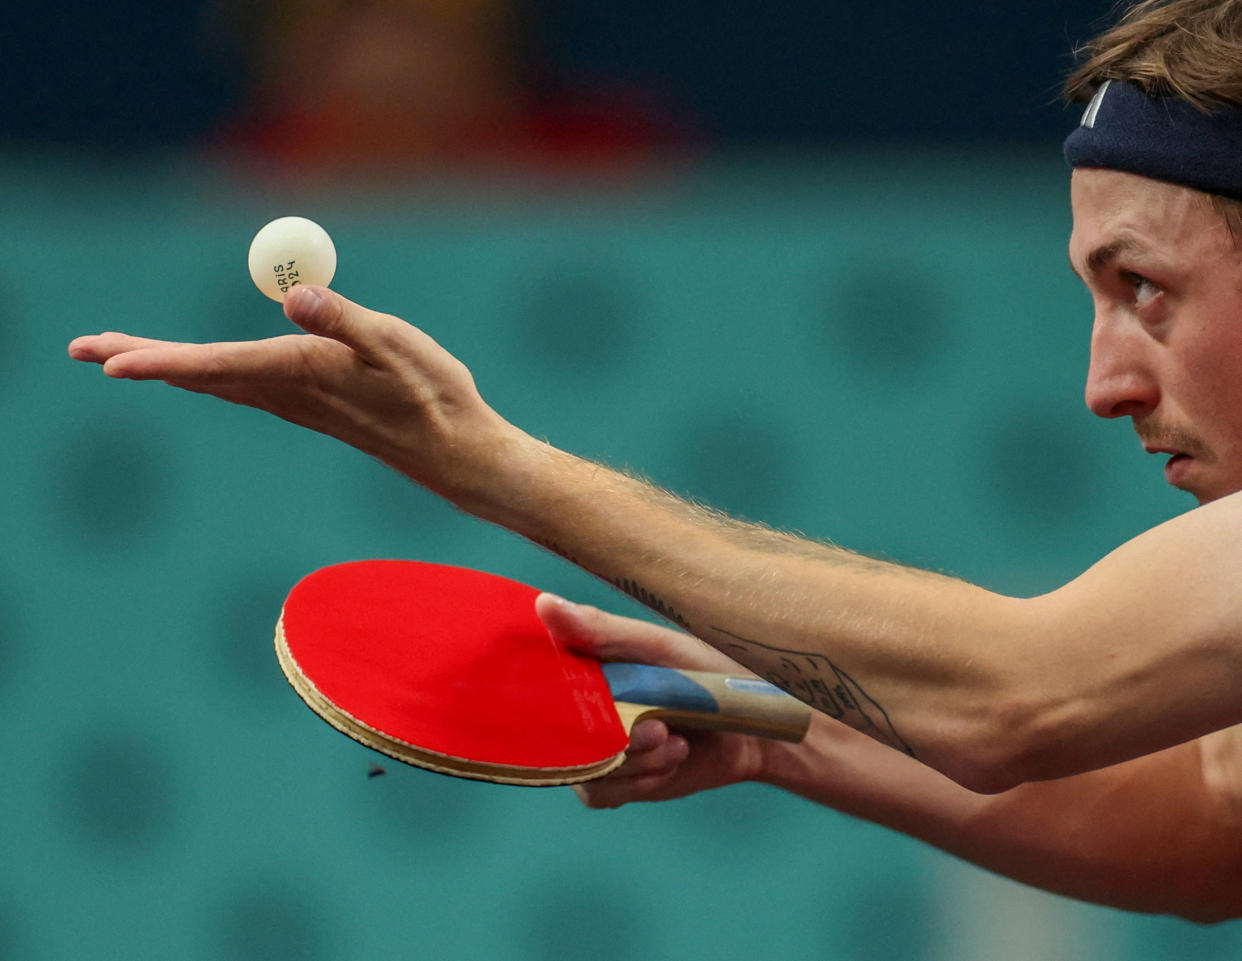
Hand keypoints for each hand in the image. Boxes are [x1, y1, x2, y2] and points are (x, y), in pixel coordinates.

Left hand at [67, 286, 522, 499]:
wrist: (456, 455)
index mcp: (305, 373)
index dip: (160, 361)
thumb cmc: (436, 398)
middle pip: (201, 375)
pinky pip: (241, 387)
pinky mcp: (312, 405)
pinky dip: (203, 374)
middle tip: (81, 348)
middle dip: (141, 360)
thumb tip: (294, 296)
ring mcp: (298, 403)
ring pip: (216, 383)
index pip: (218, 366)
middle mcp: (291, 393)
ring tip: (120, 356)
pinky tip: (197, 372)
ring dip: (166, 368)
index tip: (108, 363)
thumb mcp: (398, 346)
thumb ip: (346, 320)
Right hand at [535, 594, 773, 807]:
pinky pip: (600, 793)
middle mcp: (583, 708)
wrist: (758, 728)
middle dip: (610, 737)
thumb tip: (543, 603)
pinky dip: (636, 781)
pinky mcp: (618, 782)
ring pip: (582, 768)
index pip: (536, 677)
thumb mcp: (658, 646)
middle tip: (658, 728)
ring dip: (633, 761)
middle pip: (558, 733)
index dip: (542, 690)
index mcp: (586, 666)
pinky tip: (671, 760)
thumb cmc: (711, 671)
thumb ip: (601, 631)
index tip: (579, 694)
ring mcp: (598, 748)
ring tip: (676, 743)